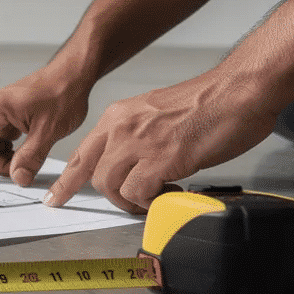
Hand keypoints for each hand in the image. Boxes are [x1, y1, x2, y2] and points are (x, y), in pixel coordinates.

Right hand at [0, 65, 93, 186]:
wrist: (71, 76)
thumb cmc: (61, 93)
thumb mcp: (49, 131)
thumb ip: (31, 158)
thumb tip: (17, 178)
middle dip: (0, 164)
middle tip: (26, 168)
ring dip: (8, 158)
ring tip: (33, 151)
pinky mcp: (5, 119)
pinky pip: (0, 142)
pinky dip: (13, 151)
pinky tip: (30, 145)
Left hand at [44, 73, 277, 212]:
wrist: (238, 91)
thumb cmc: (207, 104)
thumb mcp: (155, 115)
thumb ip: (136, 137)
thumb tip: (133, 166)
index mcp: (117, 117)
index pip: (81, 154)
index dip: (67, 180)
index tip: (56, 198)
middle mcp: (121, 128)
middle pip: (93, 175)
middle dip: (111, 197)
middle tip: (134, 202)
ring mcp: (139, 142)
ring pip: (111, 186)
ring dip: (132, 201)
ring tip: (157, 196)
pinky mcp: (161, 158)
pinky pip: (138, 193)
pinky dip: (151, 202)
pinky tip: (170, 192)